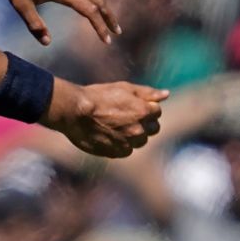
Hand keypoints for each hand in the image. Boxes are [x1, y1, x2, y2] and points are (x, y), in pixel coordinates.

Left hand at [0, 0, 120, 45]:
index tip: (107, 41)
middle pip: (98, 0)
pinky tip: (85, 6)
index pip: (89, 11)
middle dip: (109, 17)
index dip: (99, 27)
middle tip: (116, 32)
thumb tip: (47, 42)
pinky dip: (91, 0)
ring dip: (101, 8)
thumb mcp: (19, 3)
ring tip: (105, 21)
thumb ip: (34, 23)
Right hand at [40, 79, 167, 157]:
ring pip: (139, 141)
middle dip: (142, 123)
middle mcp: (139, 130)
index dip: (144, 107)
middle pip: (152, 129)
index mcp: (144, 111)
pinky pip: (125, 150)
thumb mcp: (123, 88)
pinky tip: (107, 134)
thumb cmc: (97, 96)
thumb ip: (147, 92)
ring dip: (132, 135)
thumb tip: (167, 94)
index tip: (129, 104)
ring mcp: (128, 143)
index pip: (156, 112)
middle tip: (123, 115)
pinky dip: (119, 144)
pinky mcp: (116, 152)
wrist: (73, 111)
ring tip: (114, 125)